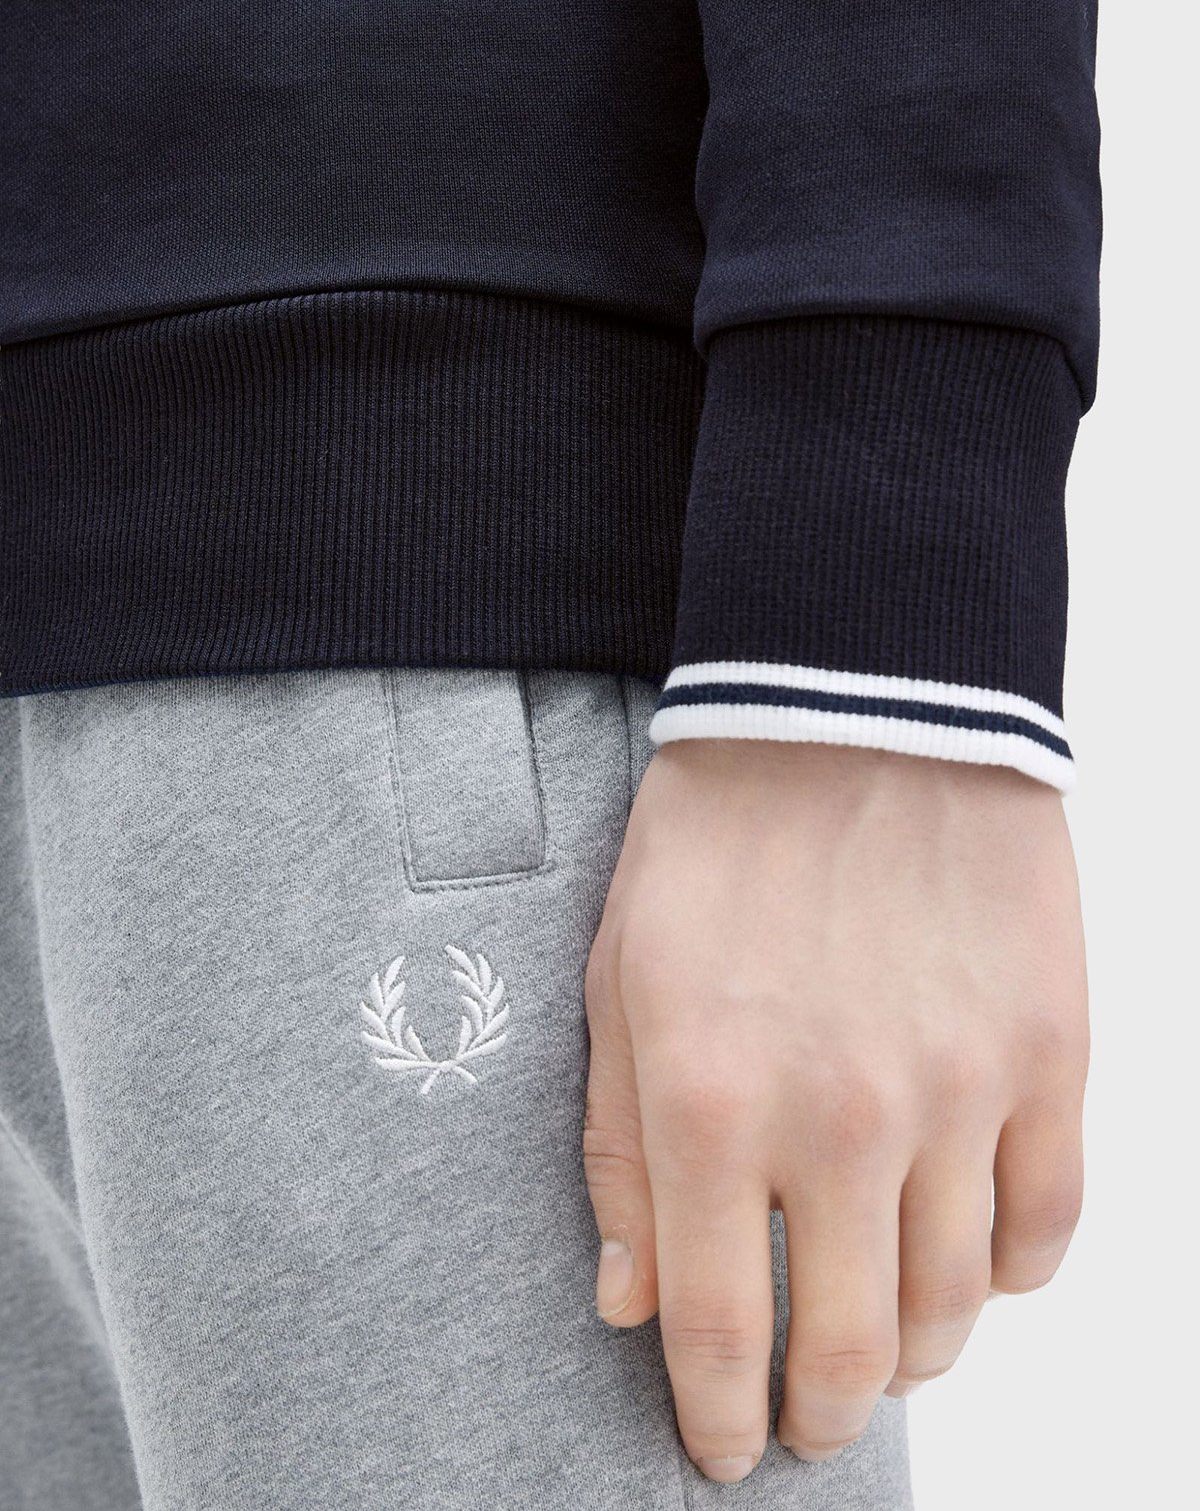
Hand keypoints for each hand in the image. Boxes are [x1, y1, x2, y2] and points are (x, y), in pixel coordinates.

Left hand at [582, 740, 1087, 1483]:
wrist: (851, 697)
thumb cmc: (716, 835)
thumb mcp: (621, 976)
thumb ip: (618, 1148)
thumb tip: (632, 1303)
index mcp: (712, 1100)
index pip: (717, 1328)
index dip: (716, 1416)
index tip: (721, 1450)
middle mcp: (843, 1117)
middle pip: (852, 1348)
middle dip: (822, 1415)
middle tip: (808, 1422)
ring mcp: (961, 1088)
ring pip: (958, 1303)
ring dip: (919, 1355)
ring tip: (889, 1349)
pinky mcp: (1048, 1048)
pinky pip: (1049, 1219)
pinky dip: (1013, 1272)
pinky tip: (976, 1265)